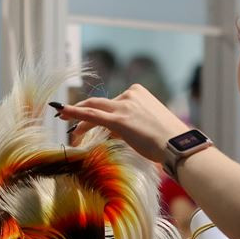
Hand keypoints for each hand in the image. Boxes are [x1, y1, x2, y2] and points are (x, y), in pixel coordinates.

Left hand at [55, 84, 189, 162]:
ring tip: (63, 122)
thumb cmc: (170, 140)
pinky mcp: (118, 120)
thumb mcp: (150, 125)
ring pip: (93, 108)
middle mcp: (130, 95)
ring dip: (76, 116)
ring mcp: (124, 106)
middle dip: (81, 109)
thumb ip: (133, 123)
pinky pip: (91, 115)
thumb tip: (118, 131)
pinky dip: (74, 112)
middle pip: (99, 102)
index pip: (113, 103)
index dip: (100, 114)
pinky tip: (61, 112)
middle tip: (66, 116)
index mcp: (139, 93)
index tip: (92, 123)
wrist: (178, 145)